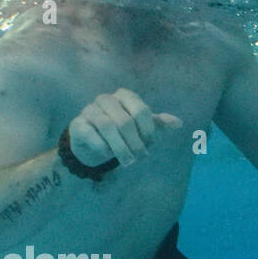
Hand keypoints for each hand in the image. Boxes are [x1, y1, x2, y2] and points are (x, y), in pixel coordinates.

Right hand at [67, 88, 181, 167]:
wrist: (91, 139)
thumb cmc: (120, 131)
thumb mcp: (141, 126)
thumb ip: (158, 123)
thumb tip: (179, 123)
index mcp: (125, 96)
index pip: (142, 111)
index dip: (148, 131)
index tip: (149, 144)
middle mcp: (106, 99)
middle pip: (126, 121)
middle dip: (136, 143)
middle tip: (141, 158)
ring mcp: (90, 110)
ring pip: (108, 127)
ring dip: (121, 148)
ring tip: (129, 162)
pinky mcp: (78, 124)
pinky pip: (92, 135)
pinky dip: (104, 147)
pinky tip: (109, 154)